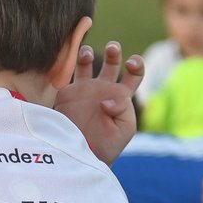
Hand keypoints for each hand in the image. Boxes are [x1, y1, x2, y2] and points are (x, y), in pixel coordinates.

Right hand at [56, 41, 141, 164]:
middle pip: (111, 62)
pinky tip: (68, 58)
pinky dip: (67, 63)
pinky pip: (66, 73)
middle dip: (113, 52)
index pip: (133, 74)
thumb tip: (106, 99)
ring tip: (87, 53)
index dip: (136, 64)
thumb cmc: (107, 145)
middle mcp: (103, 89)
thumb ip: (123, 108)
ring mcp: (84, 89)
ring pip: (86, 62)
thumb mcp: (125, 128)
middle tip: (112, 48)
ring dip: (87, 53)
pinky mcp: (67, 93)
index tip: (132, 62)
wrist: (81, 155)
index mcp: (121, 96)